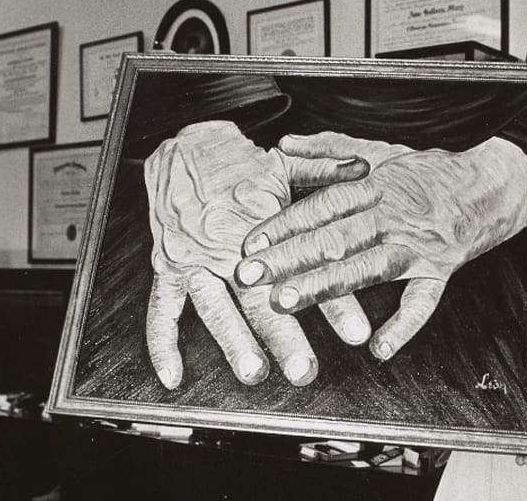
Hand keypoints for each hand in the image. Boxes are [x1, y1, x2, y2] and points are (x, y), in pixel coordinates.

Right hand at [143, 121, 371, 388]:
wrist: (183, 149)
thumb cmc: (241, 164)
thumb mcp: (286, 162)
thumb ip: (326, 171)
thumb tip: (366, 169)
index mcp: (262, 225)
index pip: (304, 268)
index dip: (333, 302)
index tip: (358, 333)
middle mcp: (228, 247)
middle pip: (258, 297)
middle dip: (283, 336)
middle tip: (306, 370)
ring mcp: (194, 261)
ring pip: (214, 307)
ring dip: (233, 341)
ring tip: (255, 372)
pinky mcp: (167, 269)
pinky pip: (160, 310)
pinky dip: (162, 345)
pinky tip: (174, 377)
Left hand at [235, 135, 526, 359]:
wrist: (490, 183)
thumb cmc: (429, 170)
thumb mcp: (380, 151)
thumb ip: (329, 149)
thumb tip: (285, 144)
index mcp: (373, 186)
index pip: (321, 206)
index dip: (283, 225)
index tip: (249, 244)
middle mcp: (391, 215)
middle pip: (334, 238)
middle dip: (288, 258)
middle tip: (249, 276)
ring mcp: (416, 246)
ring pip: (365, 268)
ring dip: (324, 287)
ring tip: (286, 302)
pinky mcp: (440, 270)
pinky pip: (422, 303)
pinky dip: (403, 328)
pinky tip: (378, 350)